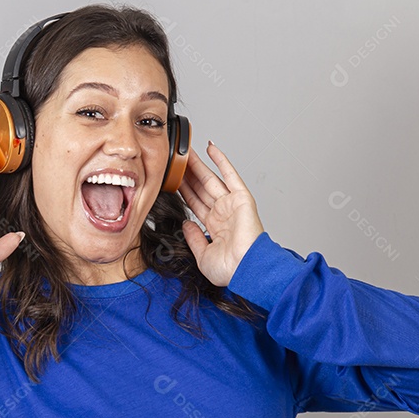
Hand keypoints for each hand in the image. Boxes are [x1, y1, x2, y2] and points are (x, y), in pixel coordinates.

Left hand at [177, 141, 264, 286]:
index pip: (195, 203)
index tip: (172, 179)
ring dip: (198, 164)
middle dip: (188, 174)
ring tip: (186, 151)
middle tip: (176, 160)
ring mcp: (232, 204)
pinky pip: (230, 174)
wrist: (246, 268)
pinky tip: (210, 148)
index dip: (183, 190)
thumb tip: (186, 225)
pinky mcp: (242, 198)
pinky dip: (221, 160)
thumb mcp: (202, 256)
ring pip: (211, 178)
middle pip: (200, 188)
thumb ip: (194, 239)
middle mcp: (223, 213)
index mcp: (215, 226)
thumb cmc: (230, 269)